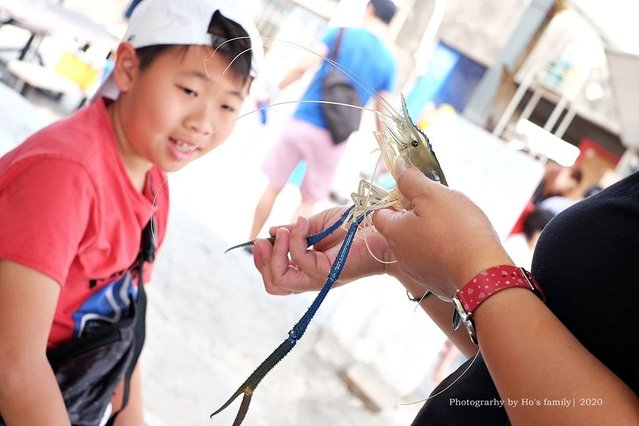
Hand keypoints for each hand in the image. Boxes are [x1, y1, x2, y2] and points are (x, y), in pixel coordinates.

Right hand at [252, 206, 394, 294]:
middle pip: (274, 286)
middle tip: (263, 241)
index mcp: (308, 267)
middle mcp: (312, 277)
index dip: (263, 261)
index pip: (277, 277)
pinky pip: (302, 261)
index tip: (262, 239)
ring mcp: (321, 277)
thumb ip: (296, 232)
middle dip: (262, 262)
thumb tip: (274, 232)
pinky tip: (304, 224)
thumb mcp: (317, 225)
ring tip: (287, 230)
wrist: (381, 227)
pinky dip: (296, 240)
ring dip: (278, 251)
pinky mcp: (331, 272)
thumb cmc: (354, 225)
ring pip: (282, 280)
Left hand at [372, 165, 512, 298]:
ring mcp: (418, 272)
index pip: (380, 212)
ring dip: (431, 234)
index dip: (394, 199)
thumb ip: (411, 180)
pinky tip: (461, 245)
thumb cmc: (456, 229)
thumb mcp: (432, 194)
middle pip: (400, 229)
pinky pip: (435, 261)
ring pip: (419, 245)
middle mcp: (400, 255)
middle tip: (440, 207)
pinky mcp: (436, 283)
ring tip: (455, 226)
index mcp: (394, 232)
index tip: (415, 193)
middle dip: (416, 215)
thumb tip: (399, 168)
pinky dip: (444, 252)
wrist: (482, 272)